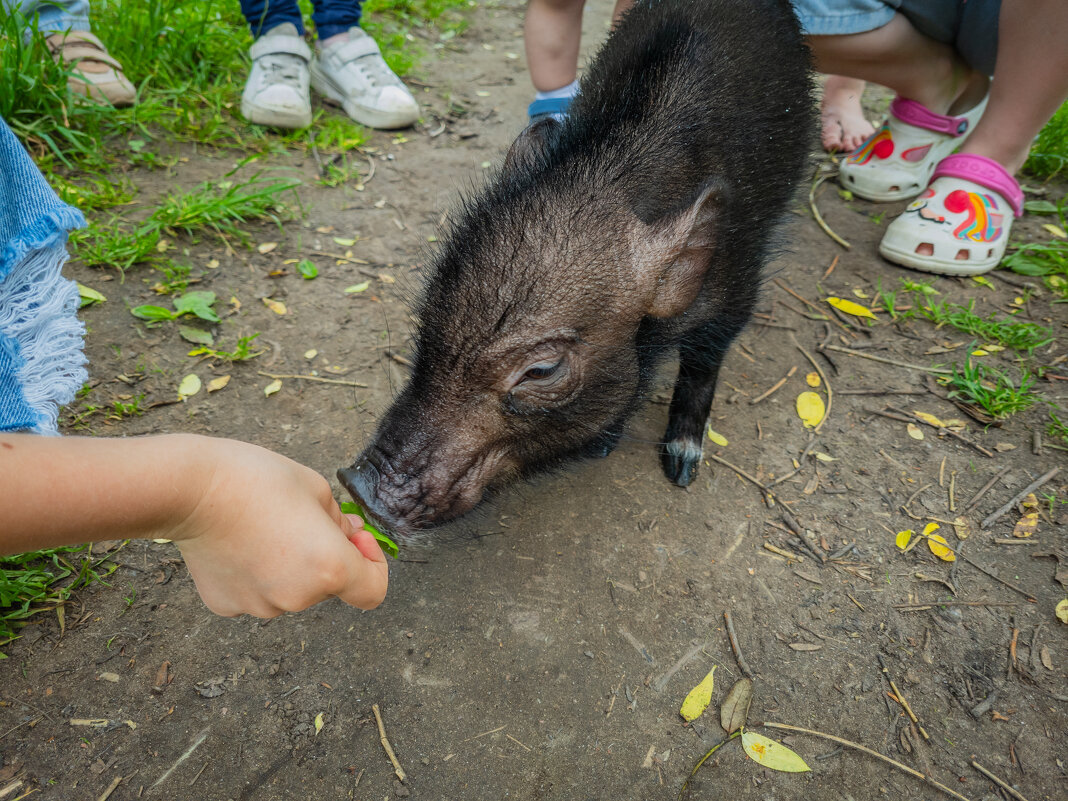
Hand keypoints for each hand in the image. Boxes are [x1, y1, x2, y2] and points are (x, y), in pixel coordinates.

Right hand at [168, 437, 388, 616]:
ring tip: (262, 528)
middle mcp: (298, 598)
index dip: (373, 564)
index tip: (356, 539)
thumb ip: (341, 522)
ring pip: (290, 590)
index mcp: (330, 569)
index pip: (373, 591)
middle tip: (298, 519)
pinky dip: (256, 574)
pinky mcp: (227, 606)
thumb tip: (350, 539)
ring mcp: (260, 606)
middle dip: (324, 556)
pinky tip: (238, 544)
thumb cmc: (257, 480)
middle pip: (327, 586)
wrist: (191, 489)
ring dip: (288, 567)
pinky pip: (256, 592)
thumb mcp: (317, 488)